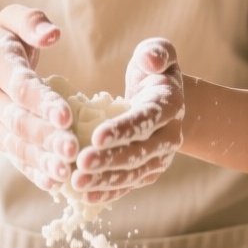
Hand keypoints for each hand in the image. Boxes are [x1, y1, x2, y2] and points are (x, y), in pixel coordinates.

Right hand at [0, 5, 78, 192]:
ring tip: (66, 172)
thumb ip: (32, 22)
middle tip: (73, 149)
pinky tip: (54, 182)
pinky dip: (33, 170)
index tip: (66, 115)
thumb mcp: (10, 20)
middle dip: (46, 136)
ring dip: (41, 159)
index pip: (20, 85)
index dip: (42, 101)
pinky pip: (13, 155)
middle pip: (18, 119)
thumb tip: (53, 34)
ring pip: (16, 143)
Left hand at [72, 37, 184, 203]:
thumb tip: (151, 61)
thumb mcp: (157, 53)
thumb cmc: (153, 72)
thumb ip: (157, 51)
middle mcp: (170, 136)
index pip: (145, 120)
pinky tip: (84, 196)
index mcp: (170, 105)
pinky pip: (128, 184)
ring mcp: (159, 157)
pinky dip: (107, 192)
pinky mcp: (148, 171)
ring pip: (132, 173)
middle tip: (79, 165)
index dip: (122, 129)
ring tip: (77, 183)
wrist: (164, 100)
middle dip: (109, 160)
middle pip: (139, 152)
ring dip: (105, 181)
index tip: (95, 137)